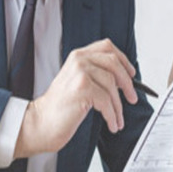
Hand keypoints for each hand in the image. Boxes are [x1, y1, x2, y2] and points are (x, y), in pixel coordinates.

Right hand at [14, 38, 137, 157]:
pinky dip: (112, 115)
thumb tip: (122, 78)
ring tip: (117, 119)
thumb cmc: (59, 107)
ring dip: (118, 106)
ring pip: (112, 85)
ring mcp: (80, 73)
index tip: (131, 73)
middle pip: (114, 63)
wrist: (40, 122)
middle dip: (127, 83)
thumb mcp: (76, 81)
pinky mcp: (82, 89)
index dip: (123, 59)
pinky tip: (112, 124)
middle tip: (132, 98)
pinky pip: (107, 101)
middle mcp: (79, 60)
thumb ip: (94, 73)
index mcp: (78, 55)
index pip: (107, 47)